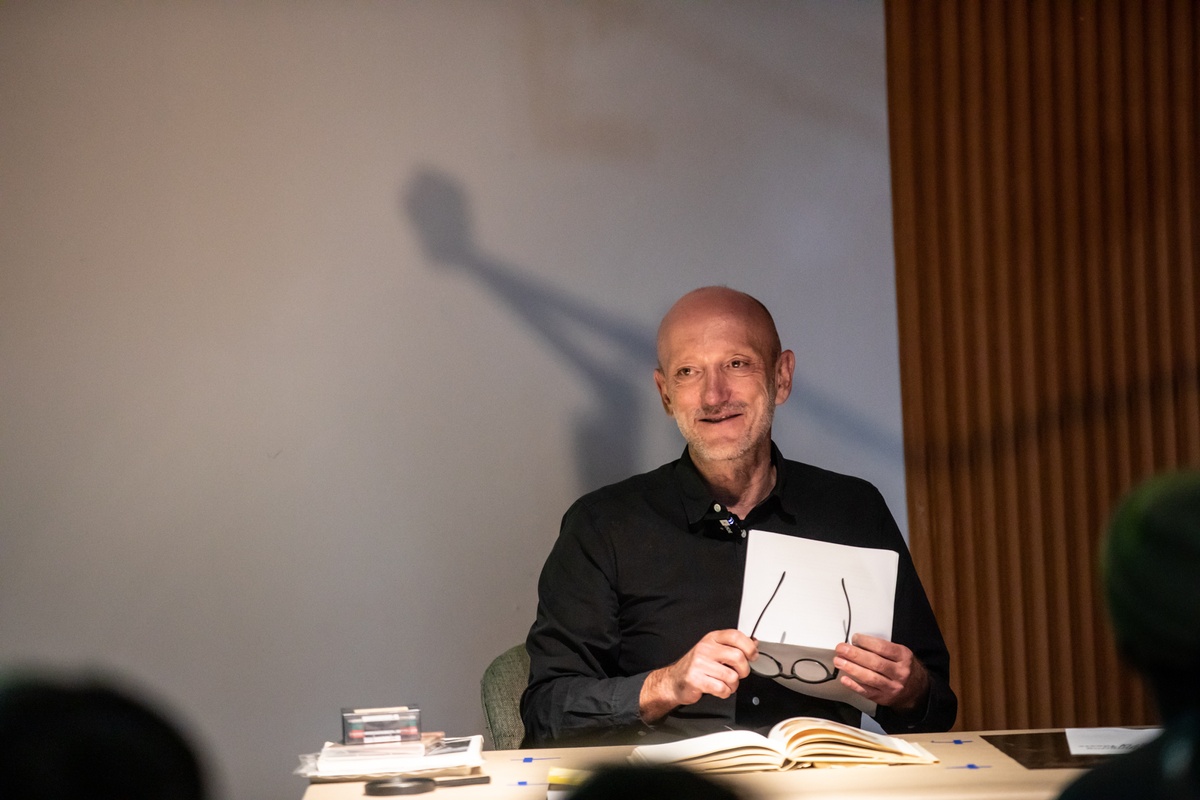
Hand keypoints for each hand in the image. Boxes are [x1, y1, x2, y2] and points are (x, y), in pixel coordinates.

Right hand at [639, 630, 757, 721]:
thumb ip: (733, 646)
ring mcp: (699, 663)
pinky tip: (718, 689)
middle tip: (738, 673)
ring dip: (733, 684)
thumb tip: (754, 642)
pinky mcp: (696, 679)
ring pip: (732, 676)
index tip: (752, 656)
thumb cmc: (697, 666)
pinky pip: (722, 688)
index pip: (735, 636)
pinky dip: (724, 692)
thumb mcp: (714, 650)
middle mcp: (705, 648)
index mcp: (711, 638)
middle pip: (738, 657)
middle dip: (743, 670)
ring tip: (725, 683)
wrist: (674, 681)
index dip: (749, 646)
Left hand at [833, 634, 929, 712]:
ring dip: (852, 669)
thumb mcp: (901, 654)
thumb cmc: (904, 667)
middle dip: (855, 655)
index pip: (883, 648)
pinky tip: (844, 679)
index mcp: (904, 657)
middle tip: (841, 649)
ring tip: (839, 661)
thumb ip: (883, 649)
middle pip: (875, 663)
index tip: (854, 638)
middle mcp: (900, 672)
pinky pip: (867, 692)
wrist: (917, 690)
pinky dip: (854, 685)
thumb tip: (857, 643)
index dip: (867, 642)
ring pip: (870, 678)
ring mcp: (892, 687)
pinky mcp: (884, 698)